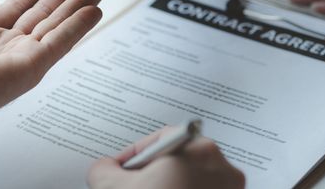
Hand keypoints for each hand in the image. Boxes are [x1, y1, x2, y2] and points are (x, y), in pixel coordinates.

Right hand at [87, 127, 244, 188]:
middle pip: (180, 158)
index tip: (124, 169)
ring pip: (195, 178)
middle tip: (137, 186)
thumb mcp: (111, 187)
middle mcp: (220, 165)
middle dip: (156, 171)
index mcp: (195, 148)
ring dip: (173, 186)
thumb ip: (103, 168)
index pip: (159, 140)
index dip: (135, 155)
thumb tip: (105, 168)